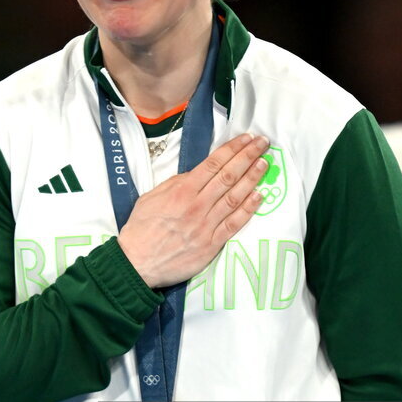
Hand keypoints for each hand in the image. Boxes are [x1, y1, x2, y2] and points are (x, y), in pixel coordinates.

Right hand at [117, 134, 269, 288]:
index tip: (247, 138)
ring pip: (234, 197)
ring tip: (265, 164)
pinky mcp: (211, 245)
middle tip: (263, 143)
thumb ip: (174, 184)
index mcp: (181, 191)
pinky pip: (234, 224)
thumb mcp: (151, 197)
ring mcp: (206, 225)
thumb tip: (195, 174)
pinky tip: (259, 197)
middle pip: (228, 176)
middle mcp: (196, 205)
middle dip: (248, 157)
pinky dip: (248, 209)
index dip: (233, 149)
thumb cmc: (141, 229)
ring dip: (252, 179)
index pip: (213, 164)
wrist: (136, 263)